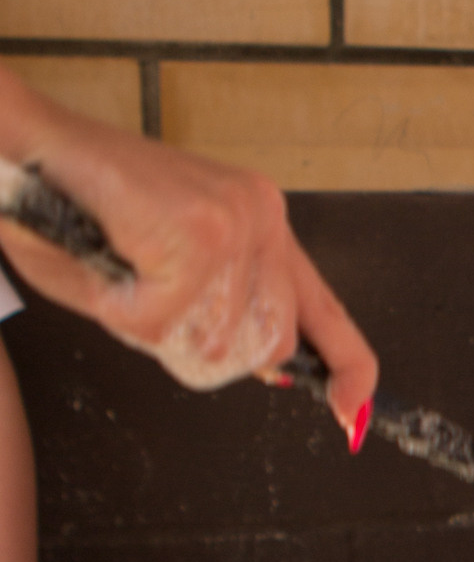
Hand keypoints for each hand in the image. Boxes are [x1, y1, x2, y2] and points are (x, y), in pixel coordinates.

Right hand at [0, 111, 377, 438]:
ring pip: (210, 343)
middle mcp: (261, 216)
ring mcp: (235, 221)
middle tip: (146, 302)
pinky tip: (107, 264)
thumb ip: (221, 317)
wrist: (20, 149)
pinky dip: (121, 311)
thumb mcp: (160, 273)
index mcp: (260, 222)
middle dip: (200, 350)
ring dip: (150, 327)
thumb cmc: (76, 205)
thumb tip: (274, 370)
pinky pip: (163, 323)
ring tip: (121, 271)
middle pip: (267, 346)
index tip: (352, 413)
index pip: (323, 308)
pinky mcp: (198, 232)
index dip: (347, 365)